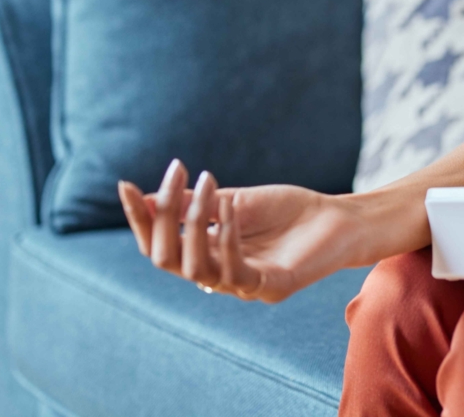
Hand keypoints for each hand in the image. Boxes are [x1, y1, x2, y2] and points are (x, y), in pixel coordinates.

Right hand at [117, 159, 393, 302]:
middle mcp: (216, 276)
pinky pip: (235, 271)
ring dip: (195, 222)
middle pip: (166, 259)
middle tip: (176, 176)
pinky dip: (226, 238)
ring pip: (194, 267)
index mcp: (204, 255)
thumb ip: (194, 205)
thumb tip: (144, 199)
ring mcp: (241, 286)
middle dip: (161, 217)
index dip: (139, 219)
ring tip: (207, 184)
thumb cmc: (286, 211)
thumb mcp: (233, 201)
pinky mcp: (269, 288)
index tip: (124, 185)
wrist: (339, 219)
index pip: (157, 245)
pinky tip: (229, 209)